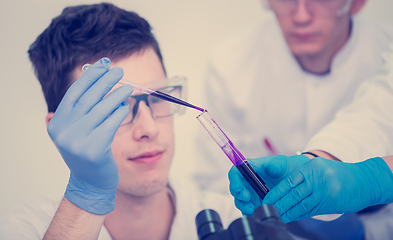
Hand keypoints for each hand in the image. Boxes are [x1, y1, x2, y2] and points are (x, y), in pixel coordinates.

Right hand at [47, 58, 132, 213]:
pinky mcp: (94, 150)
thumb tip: (94, 77)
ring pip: (102, 110)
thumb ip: (80, 109)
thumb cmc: (88, 152)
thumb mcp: (77, 130)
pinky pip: (111, 124)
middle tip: (119, 71)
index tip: (103, 64)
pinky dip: (119, 113)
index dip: (90, 77)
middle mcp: (64, 131)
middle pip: (89, 98)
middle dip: (105, 81)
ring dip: (117, 95)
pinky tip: (125, 107)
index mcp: (57, 123)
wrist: (91, 183)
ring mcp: (77, 141)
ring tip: (129, 88)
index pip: (74, 93)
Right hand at [228, 154, 309, 214]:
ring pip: (241, 202)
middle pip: (235, 190)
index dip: (234, 180)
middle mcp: (248, 182)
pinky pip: (250, 212)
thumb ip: (276, 165)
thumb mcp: (283, 164)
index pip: (235, 173)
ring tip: (253, 208)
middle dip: (239, 196)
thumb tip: (269, 167)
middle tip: (247, 198)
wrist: (297, 181)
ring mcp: (251, 195)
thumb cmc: (287, 168)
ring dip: (244, 206)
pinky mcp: (256, 205)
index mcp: (249, 169)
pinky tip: (259, 214)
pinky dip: (252, 214)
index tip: (239, 187)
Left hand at [263, 157, 392, 222]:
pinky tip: (290, 217)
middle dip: (279, 203)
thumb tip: (283, 191)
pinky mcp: (330, 202)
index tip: (267, 199)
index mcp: (310, 167)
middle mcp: (317, 178)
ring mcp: (325, 190)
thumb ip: (302, 178)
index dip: (276, 192)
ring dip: (287, 212)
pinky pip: (310, 210)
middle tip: (268, 210)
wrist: (364, 180)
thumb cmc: (338, 174)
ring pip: (301, 204)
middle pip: (293, 194)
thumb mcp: (319, 168)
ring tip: (276, 216)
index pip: (289, 181)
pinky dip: (299, 215)